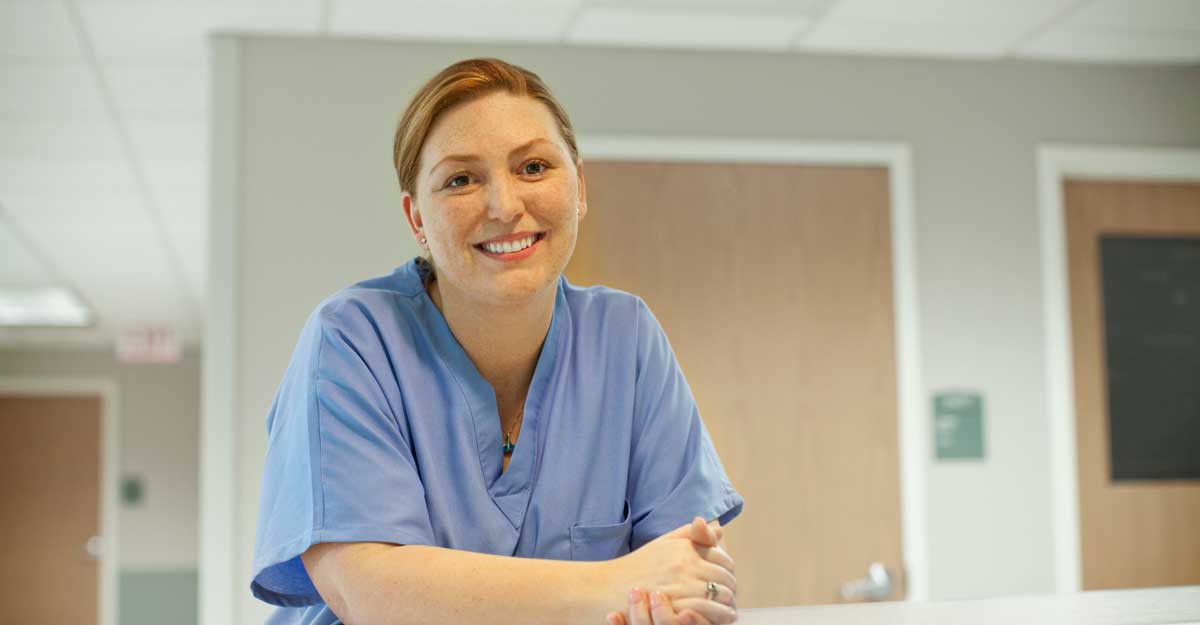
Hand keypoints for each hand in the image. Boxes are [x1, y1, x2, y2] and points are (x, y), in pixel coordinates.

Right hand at [604, 517, 735, 624]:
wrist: (608, 588)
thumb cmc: (636, 567)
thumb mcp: (663, 543)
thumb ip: (691, 535)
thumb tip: (719, 530)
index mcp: (685, 548)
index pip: (721, 557)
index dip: (728, 568)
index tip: (726, 577)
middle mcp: (686, 564)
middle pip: (724, 576)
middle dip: (730, 586)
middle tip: (729, 595)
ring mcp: (682, 586)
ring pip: (720, 594)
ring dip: (727, 602)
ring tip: (727, 608)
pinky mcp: (677, 606)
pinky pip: (707, 610)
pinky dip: (717, 614)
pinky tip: (720, 616)